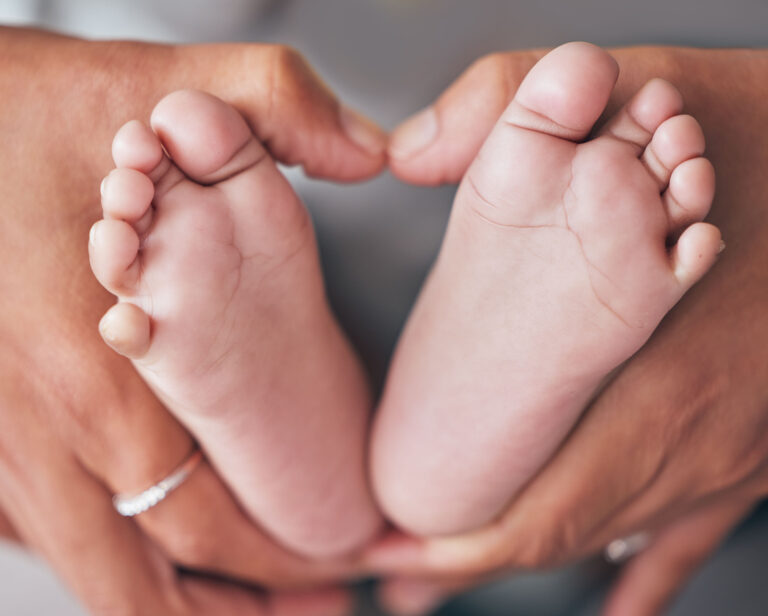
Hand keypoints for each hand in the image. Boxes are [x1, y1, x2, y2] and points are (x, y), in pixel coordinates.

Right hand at [0, 27, 384, 613]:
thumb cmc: (11, 109)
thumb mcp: (150, 83)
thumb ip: (274, 103)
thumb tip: (371, 151)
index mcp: (102, 374)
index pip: (212, 522)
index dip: (289, 560)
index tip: (347, 565)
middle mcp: (43, 431)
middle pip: (150, 580)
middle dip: (240, 609)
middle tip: (313, 612)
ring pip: (90, 568)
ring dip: (170, 605)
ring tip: (242, 612)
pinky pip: (32, 527)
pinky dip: (101, 556)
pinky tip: (143, 555)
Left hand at [366, 46, 767, 614]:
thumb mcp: (643, 84)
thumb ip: (510, 104)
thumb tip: (407, 155)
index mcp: (660, 379)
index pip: (540, 504)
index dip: (455, 547)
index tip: (390, 554)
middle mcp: (701, 436)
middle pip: (564, 533)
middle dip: (472, 563)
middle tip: (402, 579)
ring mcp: (740, 449)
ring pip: (621, 536)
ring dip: (536, 560)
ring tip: (458, 578)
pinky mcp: (765, 441)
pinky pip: (699, 531)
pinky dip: (646, 571)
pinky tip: (618, 605)